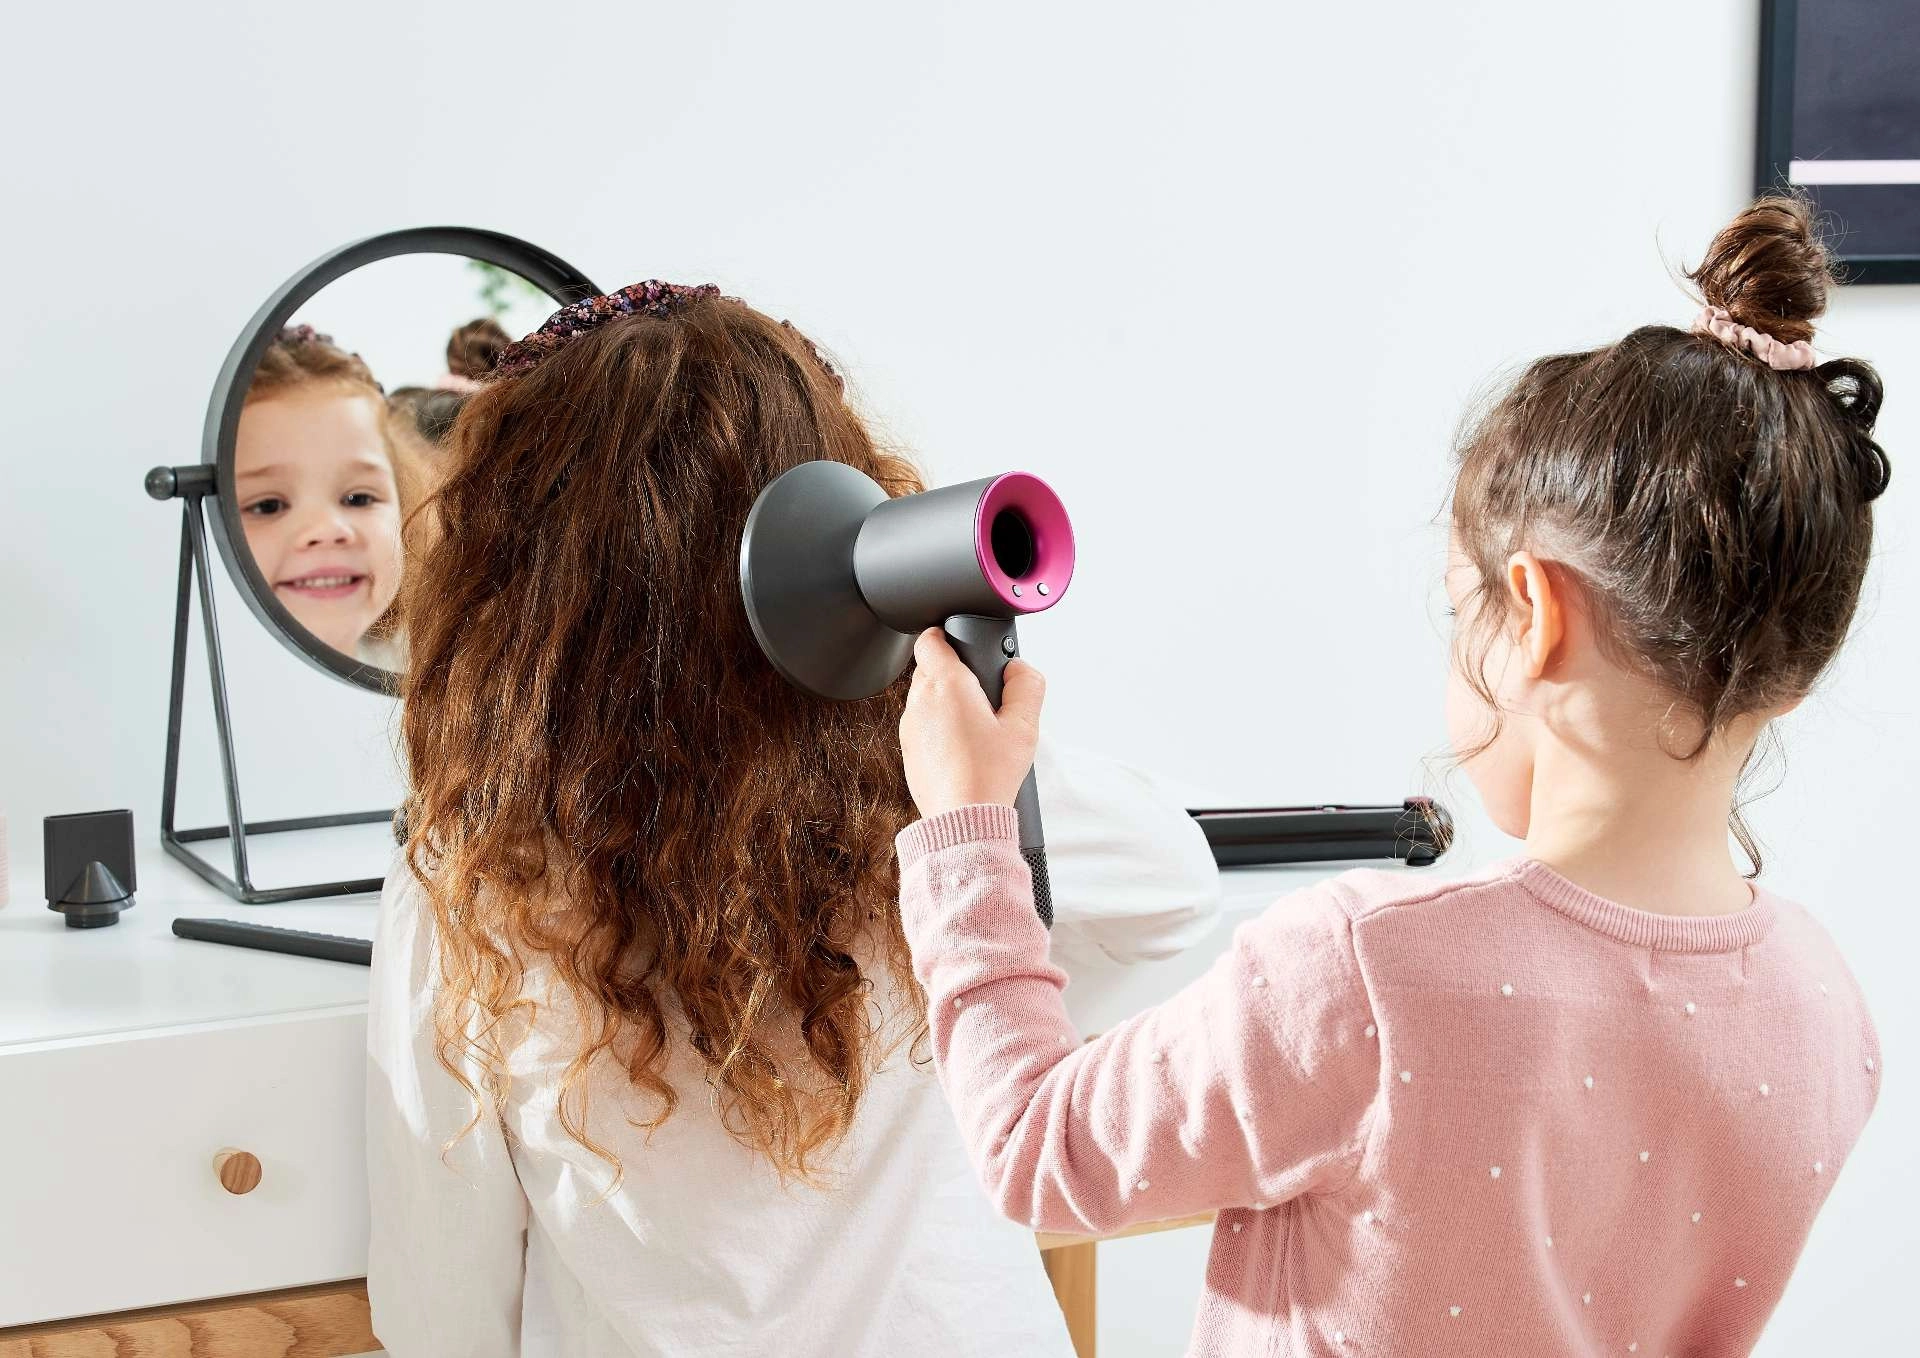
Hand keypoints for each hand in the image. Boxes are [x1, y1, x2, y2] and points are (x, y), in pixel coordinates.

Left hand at [899, 628, 1045, 818]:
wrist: (963, 819)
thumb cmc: (990, 775)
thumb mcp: (1024, 726)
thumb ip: (1026, 685)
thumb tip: (1018, 668)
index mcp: (946, 685)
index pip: (931, 639)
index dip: (947, 635)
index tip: (964, 645)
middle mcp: (920, 701)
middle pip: (931, 667)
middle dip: (955, 672)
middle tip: (984, 692)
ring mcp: (909, 726)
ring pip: (926, 696)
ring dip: (947, 701)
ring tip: (977, 724)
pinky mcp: (907, 749)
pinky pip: (922, 723)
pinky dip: (938, 726)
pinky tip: (963, 745)